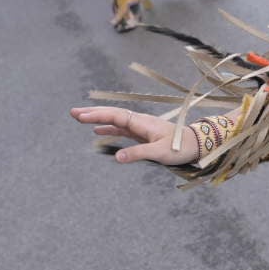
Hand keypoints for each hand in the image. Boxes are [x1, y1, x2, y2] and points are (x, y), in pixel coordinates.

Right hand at [70, 107, 203, 165]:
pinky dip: (108, 128)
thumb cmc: (180, 147)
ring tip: (80, 118)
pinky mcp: (142, 133)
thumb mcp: (160, 153)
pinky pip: (121, 128)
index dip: (98, 115)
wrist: (196, 143)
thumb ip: (138, 153)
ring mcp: (140, 127)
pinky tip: (98, 130)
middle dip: (93, 112)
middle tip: (72, 112)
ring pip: (115, 120)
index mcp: (142, 123)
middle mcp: (140, 122)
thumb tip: (116, 157)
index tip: (81, 116)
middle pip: (113, 114)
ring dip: (98, 118)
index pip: (116, 116)